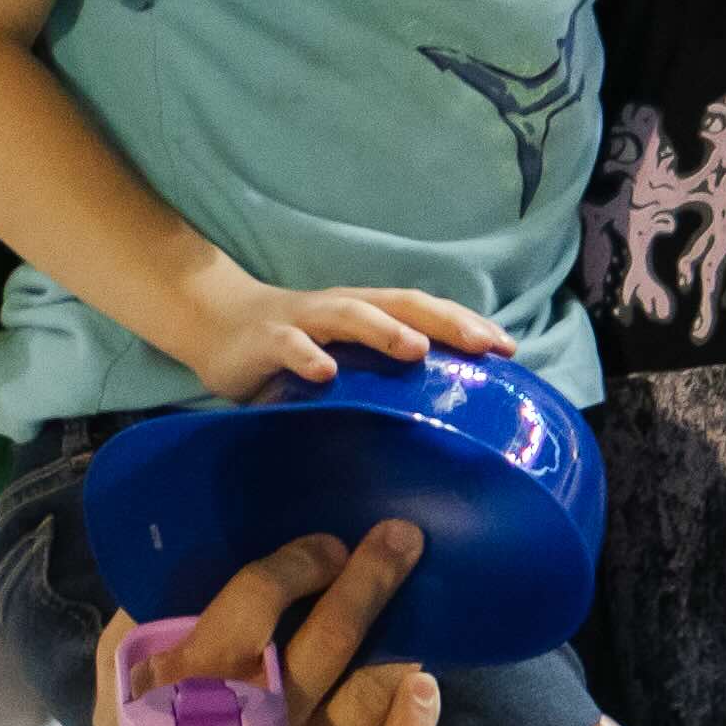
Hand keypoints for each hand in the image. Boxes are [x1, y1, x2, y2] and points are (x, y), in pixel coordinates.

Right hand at [85, 523, 436, 725]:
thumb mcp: (118, 684)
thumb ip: (148, 626)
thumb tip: (191, 562)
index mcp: (192, 682)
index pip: (256, 600)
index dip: (298, 564)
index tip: (327, 545)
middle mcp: (253, 725)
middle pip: (327, 640)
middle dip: (369, 581)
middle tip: (402, 538)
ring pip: (366, 696)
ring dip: (397, 646)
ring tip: (419, 611)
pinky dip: (413, 722)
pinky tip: (423, 684)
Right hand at [175, 276, 512, 401]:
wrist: (216, 322)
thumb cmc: (296, 348)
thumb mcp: (346, 361)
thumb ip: (384, 378)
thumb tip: (445, 420)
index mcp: (369, 312)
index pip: (426, 312)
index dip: (466, 324)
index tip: (509, 348)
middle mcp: (343, 309)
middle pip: (401, 306)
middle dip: (444, 323)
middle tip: (483, 345)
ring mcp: (304, 321)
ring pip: (349, 315)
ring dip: (384, 330)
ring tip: (417, 349)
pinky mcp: (265, 339)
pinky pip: (288, 344)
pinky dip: (306, 356)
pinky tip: (325, 373)